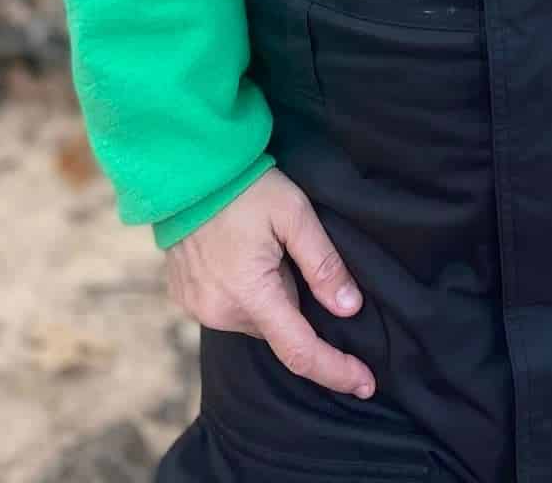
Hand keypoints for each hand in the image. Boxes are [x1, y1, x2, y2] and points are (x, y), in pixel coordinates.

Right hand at [166, 168, 374, 398]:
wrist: (186, 169)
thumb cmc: (245, 187)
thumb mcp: (295, 214)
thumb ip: (323, 263)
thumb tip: (349, 308)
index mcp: (250, 295)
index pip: (300, 351)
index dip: (335, 370)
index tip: (365, 383)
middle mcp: (220, 312)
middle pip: (279, 328)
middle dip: (295, 301)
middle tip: (288, 251)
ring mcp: (198, 308)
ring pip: (255, 319)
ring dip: (268, 295)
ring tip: (261, 248)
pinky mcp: (186, 299)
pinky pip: (230, 308)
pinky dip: (244, 292)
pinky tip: (241, 257)